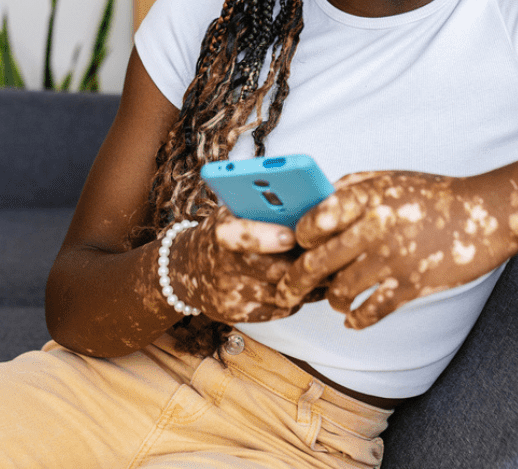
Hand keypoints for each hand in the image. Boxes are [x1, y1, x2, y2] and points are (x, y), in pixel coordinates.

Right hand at [167, 207, 319, 323]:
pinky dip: (298, 297)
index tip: (291, 235)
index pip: (238, 236)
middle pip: (273, 270)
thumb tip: (309, 204)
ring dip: (309, 281)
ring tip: (327, 267)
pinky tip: (307, 284)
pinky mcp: (238, 315)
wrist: (185, 269)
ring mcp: (230, 294)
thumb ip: (262, 210)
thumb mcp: (231, 212)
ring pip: (282, 292)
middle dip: (305, 262)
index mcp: (221, 233)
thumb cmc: (220, 234)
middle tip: (332, 251)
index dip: (265, 237)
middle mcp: (222, 266)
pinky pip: (279, 309)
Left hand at [275, 171, 510, 329]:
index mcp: (366, 196)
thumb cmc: (432, 195)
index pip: (312, 222)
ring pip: (339, 291)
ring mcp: (392, 258)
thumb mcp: (388, 178)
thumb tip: (312, 209)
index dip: (299, 238)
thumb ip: (349, 189)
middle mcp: (374, 226)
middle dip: (293, 283)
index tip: (299, 246)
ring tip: (334, 299)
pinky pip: (369, 312)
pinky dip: (355, 319)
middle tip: (286, 292)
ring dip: (331, 300)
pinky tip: (353, 318)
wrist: (486, 214)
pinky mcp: (410, 285)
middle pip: (315, 263)